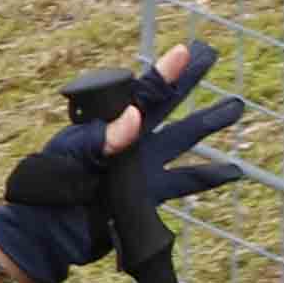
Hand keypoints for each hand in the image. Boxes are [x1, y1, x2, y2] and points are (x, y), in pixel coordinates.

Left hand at [0, 41, 251, 282]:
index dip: (165, 71)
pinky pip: (184, 183)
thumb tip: (136, 117)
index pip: (142, 91)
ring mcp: (140, 166)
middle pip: (167, 105)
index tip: (186, 50)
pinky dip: (209, 177)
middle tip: (211, 55)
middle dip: (189, 82)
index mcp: (109, 123)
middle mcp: (130, 140)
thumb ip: (104, 139)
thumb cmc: (51, 186)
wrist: (48, 232)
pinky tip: (234, 171)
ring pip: (183, 141)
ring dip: (208, 124)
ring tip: (235, 107)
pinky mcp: (147, 195)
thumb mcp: (74, 157)